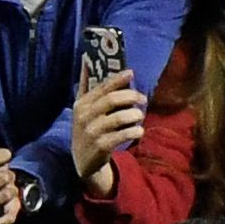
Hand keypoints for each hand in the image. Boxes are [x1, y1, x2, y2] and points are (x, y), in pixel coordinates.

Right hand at [70, 68, 148, 191]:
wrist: (83, 163)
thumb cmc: (88, 130)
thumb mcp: (82, 110)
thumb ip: (85, 87)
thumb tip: (86, 61)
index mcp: (81, 105)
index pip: (101, 88)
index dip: (117, 79)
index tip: (131, 73)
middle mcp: (84, 117)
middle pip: (112, 100)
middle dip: (131, 96)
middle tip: (143, 99)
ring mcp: (92, 132)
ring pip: (120, 117)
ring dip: (135, 114)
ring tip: (139, 116)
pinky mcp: (101, 146)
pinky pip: (124, 134)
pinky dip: (135, 131)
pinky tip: (138, 131)